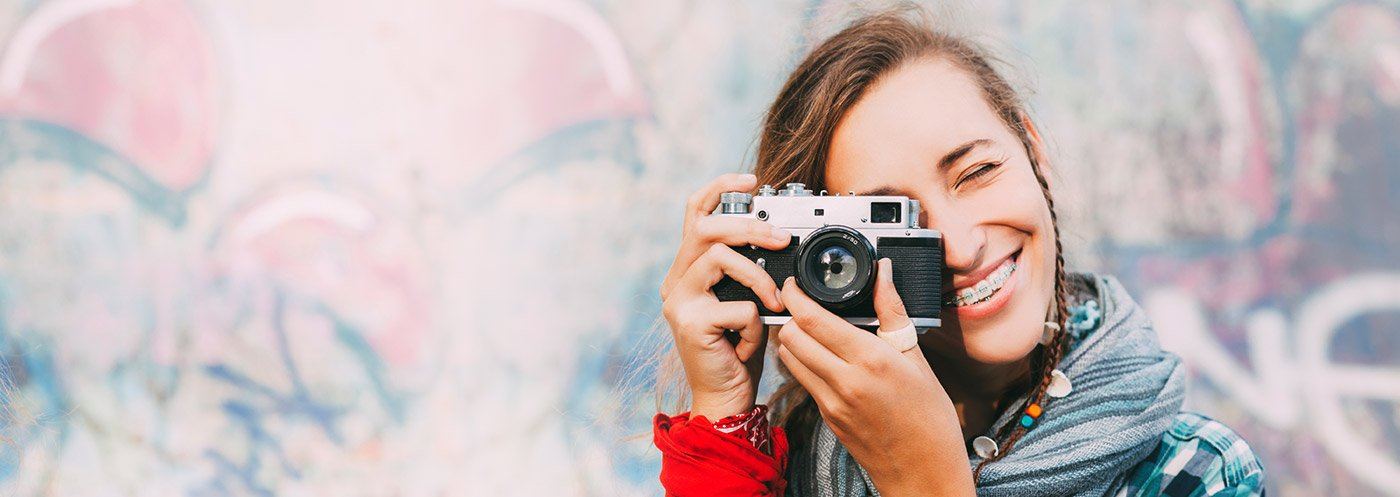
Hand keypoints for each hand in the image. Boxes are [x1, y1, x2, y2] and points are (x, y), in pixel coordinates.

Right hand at [660, 173, 792, 420]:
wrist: (725, 399)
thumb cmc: (738, 351)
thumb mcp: (745, 300)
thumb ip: (748, 269)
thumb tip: (776, 236)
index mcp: (688, 270)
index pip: (695, 213)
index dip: (719, 188)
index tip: (751, 179)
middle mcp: (675, 281)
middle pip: (707, 228)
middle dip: (750, 226)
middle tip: (782, 238)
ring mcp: (678, 301)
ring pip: (720, 258)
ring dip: (759, 277)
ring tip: (775, 302)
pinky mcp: (689, 322)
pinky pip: (736, 305)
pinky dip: (755, 324)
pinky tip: (748, 344)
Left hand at [775, 259, 973, 495]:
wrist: (924, 472)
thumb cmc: (929, 417)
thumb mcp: (916, 357)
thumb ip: (892, 311)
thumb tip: (883, 273)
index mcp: (869, 360)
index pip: (813, 319)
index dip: (796, 295)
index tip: (795, 283)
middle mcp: (844, 381)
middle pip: (790, 337)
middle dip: (790, 316)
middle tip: (803, 304)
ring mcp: (831, 403)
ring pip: (790, 359)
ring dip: (793, 339)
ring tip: (812, 329)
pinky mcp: (826, 418)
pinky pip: (804, 381)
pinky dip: (805, 363)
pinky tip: (825, 357)